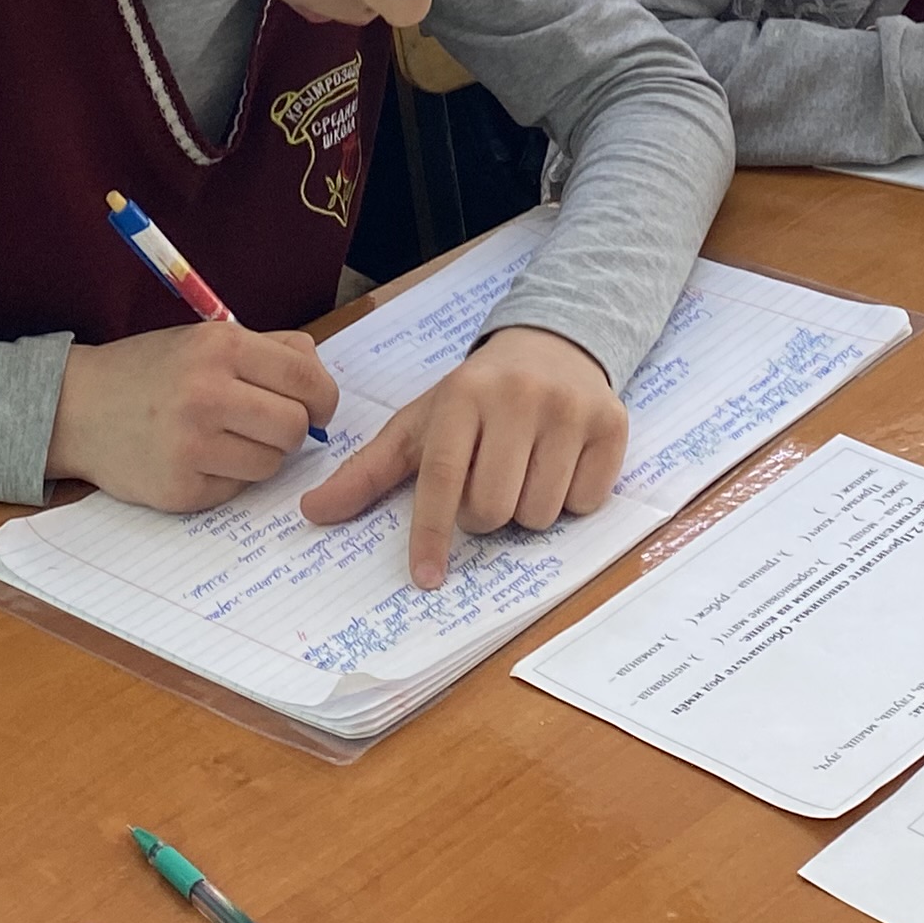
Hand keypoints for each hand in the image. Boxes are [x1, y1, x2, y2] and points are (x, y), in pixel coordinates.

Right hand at [46, 322, 339, 511]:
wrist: (77, 407)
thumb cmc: (150, 370)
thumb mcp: (205, 339)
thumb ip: (269, 350)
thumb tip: (320, 380)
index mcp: (221, 347)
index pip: (307, 381)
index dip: (323, 399)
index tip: (316, 407)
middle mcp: (207, 394)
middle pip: (295, 427)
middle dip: (292, 430)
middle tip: (268, 426)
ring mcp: (192, 446)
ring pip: (271, 464)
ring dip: (261, 456)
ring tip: (227, 439)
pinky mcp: (181, 490)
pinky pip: (237, 490)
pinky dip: (228, 477)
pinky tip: (199, 459)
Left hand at [302, 326, 626, 590]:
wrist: (553, 343)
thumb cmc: (476, 397)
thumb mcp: (421, 424)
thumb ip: (368, 471)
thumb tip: (311, 513)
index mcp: (463, 395)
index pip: (441, 477)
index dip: (431, 533)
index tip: (425, 578)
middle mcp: (518, 396)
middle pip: (493, 507)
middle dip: (484, 514)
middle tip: (487, 482)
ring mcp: (569, 408)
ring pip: (540, 513)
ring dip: (527, 509)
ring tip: (524, 469)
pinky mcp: (612, 422)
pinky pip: (587, 503)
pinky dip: (571, 499)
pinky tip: (561, 464)